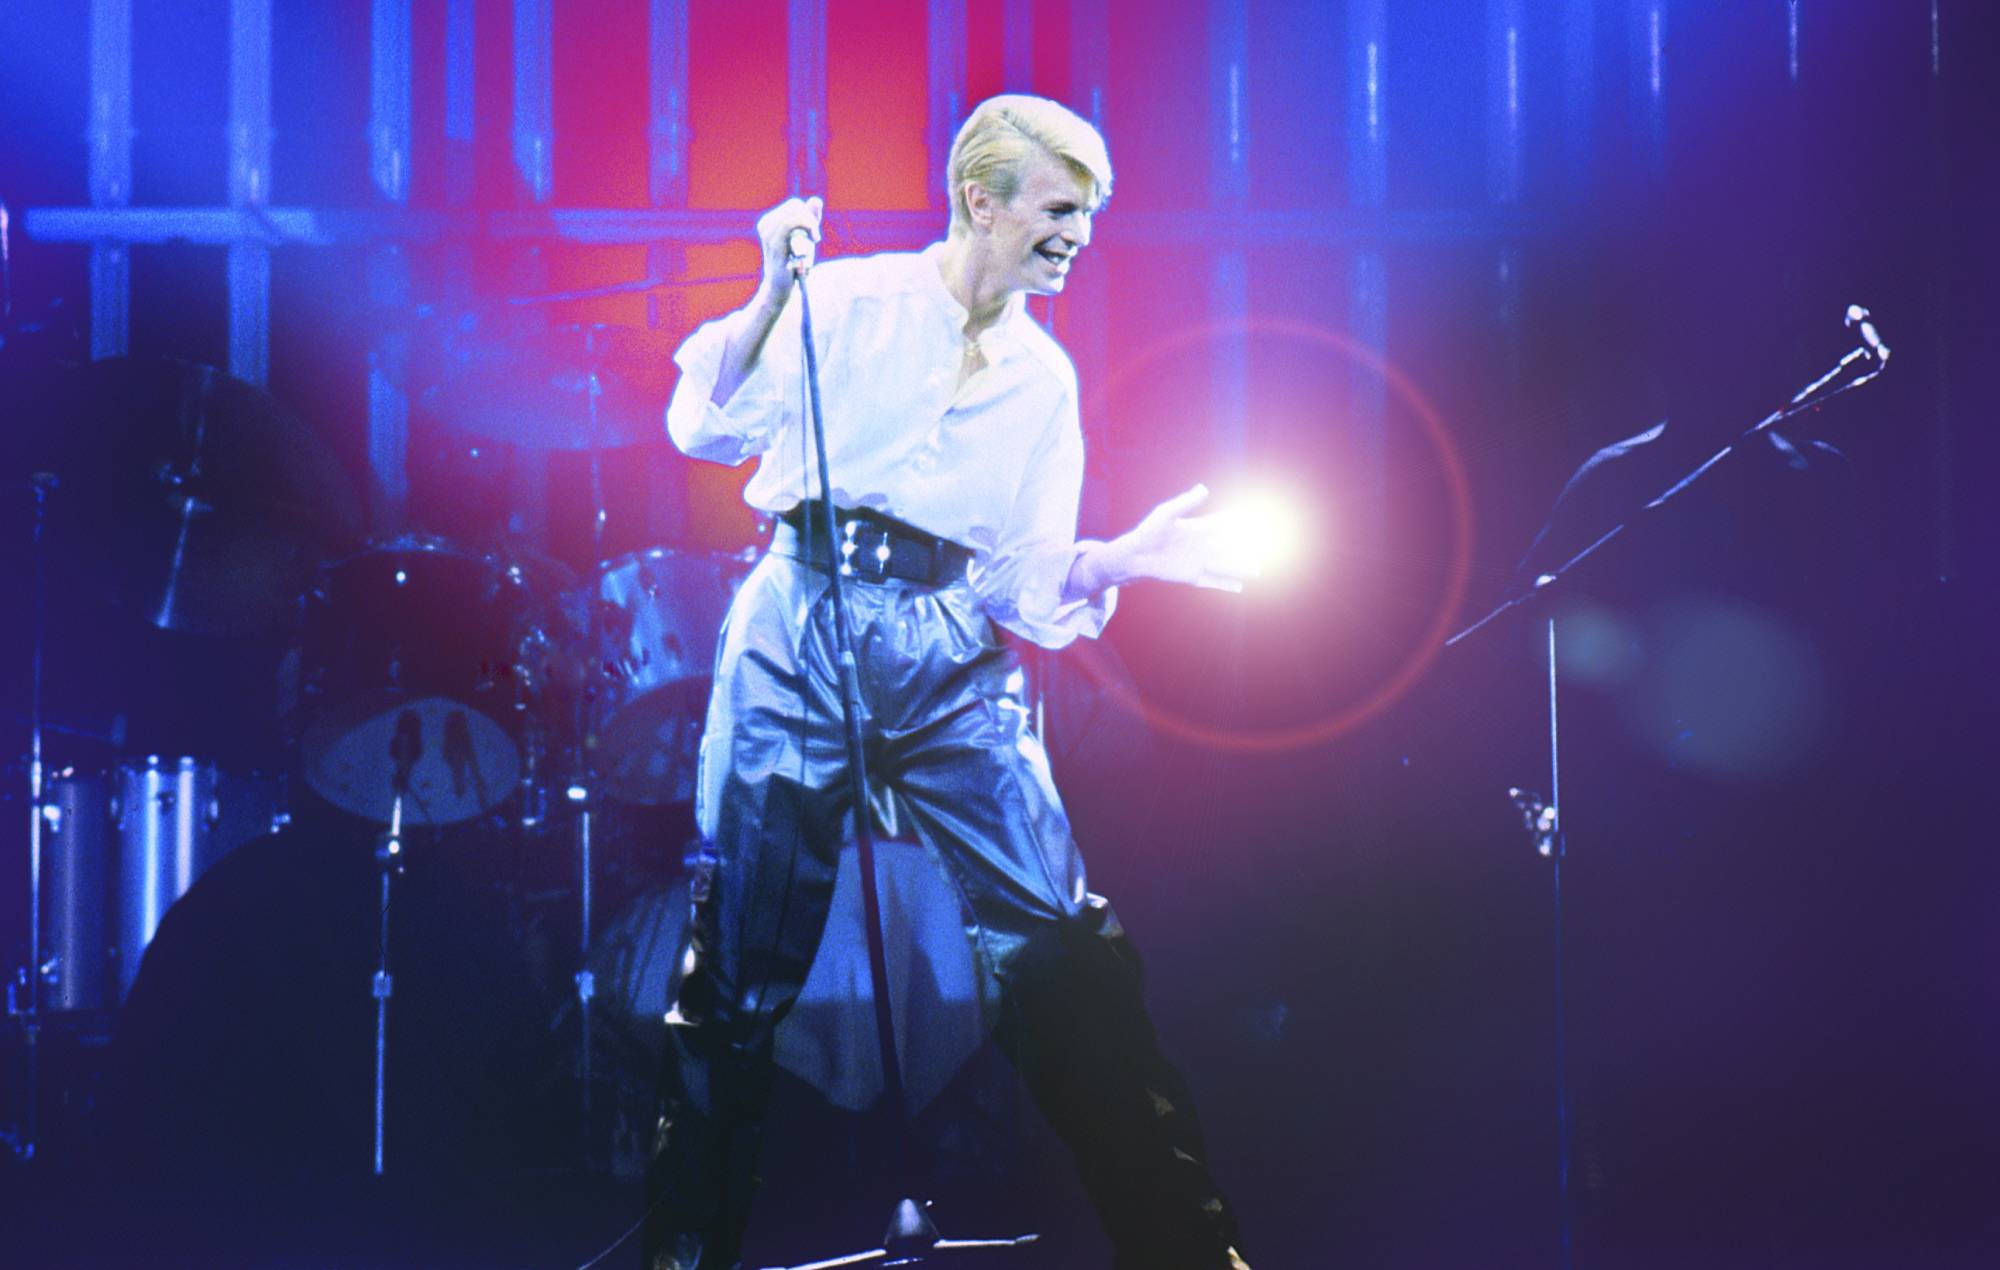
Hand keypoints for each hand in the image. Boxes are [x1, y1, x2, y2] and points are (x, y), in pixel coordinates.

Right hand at [754, 195, 822, 296]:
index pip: (794, 205)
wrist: (780, 288)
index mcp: (769, 222)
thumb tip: (816, 200)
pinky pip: (791, 223)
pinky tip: (814, 239)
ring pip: (794, 212)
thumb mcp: (804, 239)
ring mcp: (768, 233)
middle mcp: (765, 225)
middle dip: (810, 218)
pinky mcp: (774, 242)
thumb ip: (810, 219)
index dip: (808, 215)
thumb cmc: (793, 264)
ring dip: (810, 224)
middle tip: (815, 237)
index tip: (813, 232)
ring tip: (814, 239)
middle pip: (795, 206)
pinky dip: (807, 227)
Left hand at [1118, 484, 1259, 592]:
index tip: (1257, 518)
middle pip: (1231, 546)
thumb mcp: (1167, 513)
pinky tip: (1240, 587)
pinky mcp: (1192, 576)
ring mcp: (1199, 562)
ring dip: (1241, 567)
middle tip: (1267, 547)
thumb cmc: (1150, 531)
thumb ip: (1186, 502)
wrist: (1136, 555)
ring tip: (1259, 570)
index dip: (1240, 521)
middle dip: (1247, 546)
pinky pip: (1213, 581)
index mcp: (1199, 528)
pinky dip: (1226, 585)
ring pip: (1226, 565)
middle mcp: (1202, 546)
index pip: (1224, 523)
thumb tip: (1204, 488)